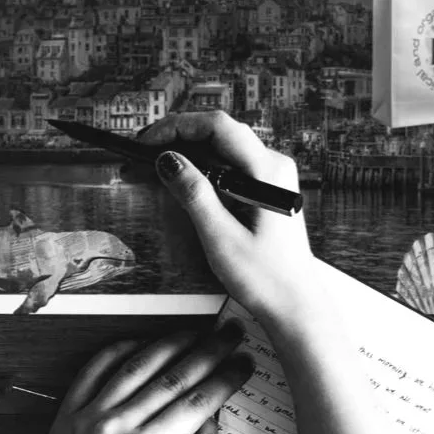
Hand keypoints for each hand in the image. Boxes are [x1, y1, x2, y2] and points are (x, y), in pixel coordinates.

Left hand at [2, 322, 253, 433]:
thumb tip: (213, 413)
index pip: (197, 402)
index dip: (226, 378)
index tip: (244, 362)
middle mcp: (117, 424)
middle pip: (172, 376)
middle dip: (207, 351)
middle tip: (230, 333)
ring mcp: (89, 413)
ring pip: (136, 364)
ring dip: (169, 342)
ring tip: (195, 331)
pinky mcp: (68, 409)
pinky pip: (95, 368)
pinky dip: (120, 350)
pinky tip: (143, 342)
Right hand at [137, 112, 321, 332]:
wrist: (295, 306)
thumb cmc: (267, 279)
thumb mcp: (221, 238)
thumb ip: (194, 193)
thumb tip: (167, 159)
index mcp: (267, 172)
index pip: (217, 126)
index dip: (177, 127)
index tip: (146, 142)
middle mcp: (272, 167)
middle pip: (216, 134)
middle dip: (174, 140)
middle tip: (138, 156)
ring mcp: (268, 177)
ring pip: (218, 149)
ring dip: (182, 155)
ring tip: (148, 170)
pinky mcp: (262, 189)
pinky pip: (225, 166)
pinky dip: (196, 170)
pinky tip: (174, 181)